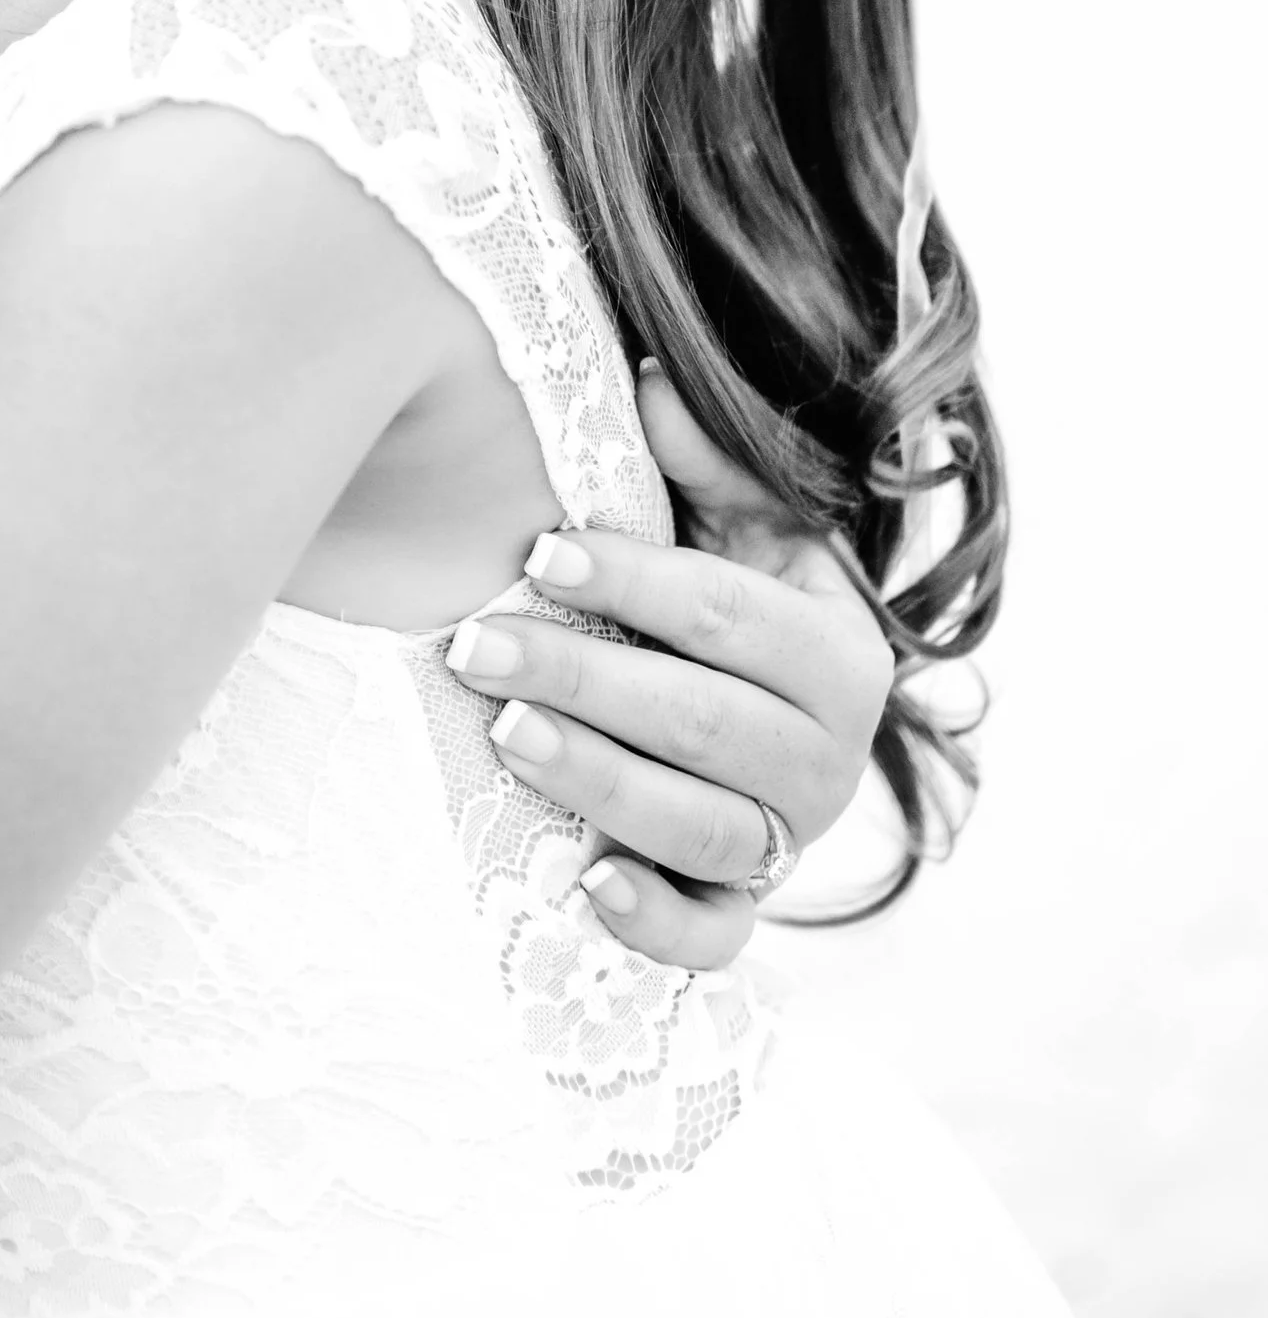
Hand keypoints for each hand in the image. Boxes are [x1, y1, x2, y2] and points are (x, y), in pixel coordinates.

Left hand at [464, 368, 892, 968]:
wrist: (779, 724)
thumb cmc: (743, 606)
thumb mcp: (748, 528)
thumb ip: (708, 462)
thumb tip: (649, 380)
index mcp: (838, 653)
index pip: (730, 616)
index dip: (635, 583)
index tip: (539, 554)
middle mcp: (830, 758)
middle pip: (705, 722)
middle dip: (585, 680)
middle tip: (478, 646)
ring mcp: (787, 843)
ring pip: (702, 826)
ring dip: (601, 782)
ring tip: (508, 735)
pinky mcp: (743, 909)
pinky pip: (710, 937)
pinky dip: (654, 921)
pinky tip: (587, 883)